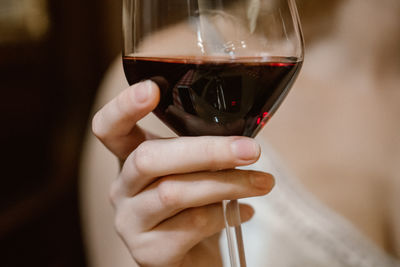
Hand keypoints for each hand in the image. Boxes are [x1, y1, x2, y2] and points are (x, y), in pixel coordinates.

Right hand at [92, 80, 274, 266]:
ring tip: (262, 182)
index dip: (123, 108)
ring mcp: (131, 222)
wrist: (192, 259)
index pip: (109, 129)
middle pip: (148, 158)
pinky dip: (225, 215)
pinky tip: (246, 212)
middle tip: (250, 150)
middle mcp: (122, 189)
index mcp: (130, 159)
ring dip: (227, 184)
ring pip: (174, 192)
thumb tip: (245, 137)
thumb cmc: (195, 206)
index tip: (152, 88)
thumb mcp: (194, 172)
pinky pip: (190, 226)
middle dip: (205, 151)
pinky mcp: (148, 252)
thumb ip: (203, 152)